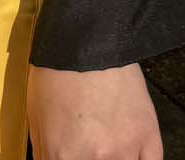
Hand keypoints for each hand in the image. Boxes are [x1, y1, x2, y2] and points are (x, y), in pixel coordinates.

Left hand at [27, 62, 162, 159]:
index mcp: (61, 156)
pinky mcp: (148, 137)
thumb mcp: (36, 116)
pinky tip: (129, 150)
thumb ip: (45, 154)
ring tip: (106, 140)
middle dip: (87, 158)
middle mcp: (94, 159)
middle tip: (91, 145)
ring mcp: (124, 150)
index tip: (71, 156)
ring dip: (116, 158)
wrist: (87, 36)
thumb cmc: (58, 69)